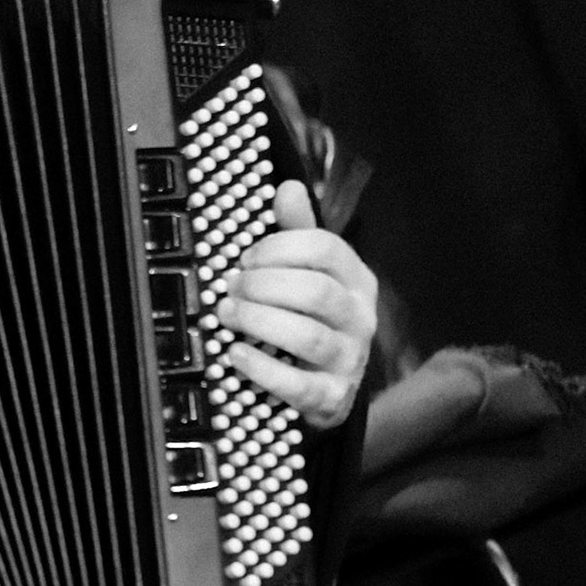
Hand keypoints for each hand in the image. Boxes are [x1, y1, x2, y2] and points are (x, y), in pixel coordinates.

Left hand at [215, 179, 376, 430]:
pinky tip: (235, 353)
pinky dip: (262, 368)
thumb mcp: (311, 274)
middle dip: (264, 286)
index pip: (326, 249)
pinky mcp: (331, 397)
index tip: (246, 256)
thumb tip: (288, 187)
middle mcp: (360, 318)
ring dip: (259, 322)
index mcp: (356, 280)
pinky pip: (297, 384)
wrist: (330, 387)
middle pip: (315, 292)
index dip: (279, 248)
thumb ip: (298, 234)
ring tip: (226, 314)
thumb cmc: (313, 320)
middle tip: (230, 286)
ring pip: (308, 336)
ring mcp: (349, 360)